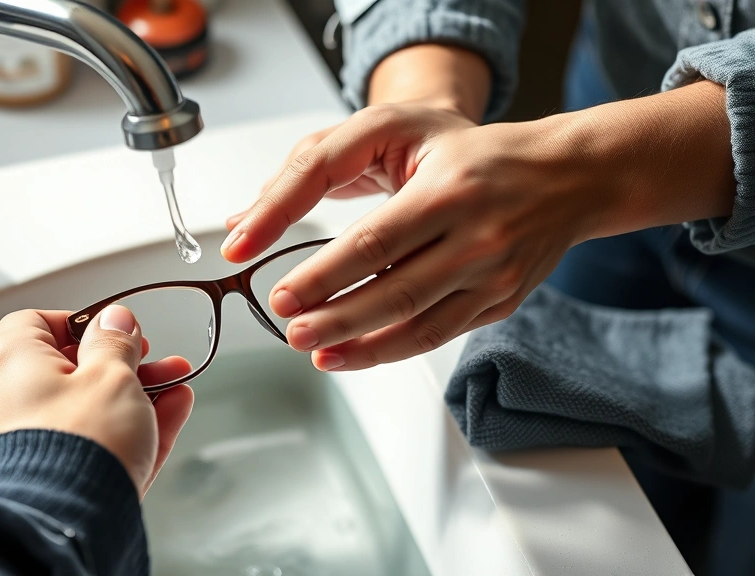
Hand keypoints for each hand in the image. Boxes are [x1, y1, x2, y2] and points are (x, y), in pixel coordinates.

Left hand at [0, 306, 194, 497]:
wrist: (66, 524)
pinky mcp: (30, 479)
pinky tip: (162, 422)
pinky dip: (113, 432)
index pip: (37, 322)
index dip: (84, 323)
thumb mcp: (112, 376)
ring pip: (75, 410)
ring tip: (173, 393)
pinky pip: (75, 444)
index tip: (118, 332)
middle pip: (64, 370)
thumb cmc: (77, 447)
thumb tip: (115, 321)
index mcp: (5, 362)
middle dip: (120, 366)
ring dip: (127, 398)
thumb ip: (115, 341)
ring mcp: (8, 445)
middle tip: (154, 365)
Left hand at [222, 103, 597, 370]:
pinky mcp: (500, 302)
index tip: (282, 294)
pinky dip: (394, 350)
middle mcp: (478, 236)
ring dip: (361, 346)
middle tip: (292, 330)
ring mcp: (494, 275)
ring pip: (418, 324)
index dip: (323, 275)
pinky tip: (355, 354)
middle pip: (394, 291)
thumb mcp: (396, 130)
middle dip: (336, 318)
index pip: (374, 242)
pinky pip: (440, 335)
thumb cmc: (471, 151)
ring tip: (316, 351)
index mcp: (450, 189)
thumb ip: (317, 166)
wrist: (563, 174)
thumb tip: (248, 219)